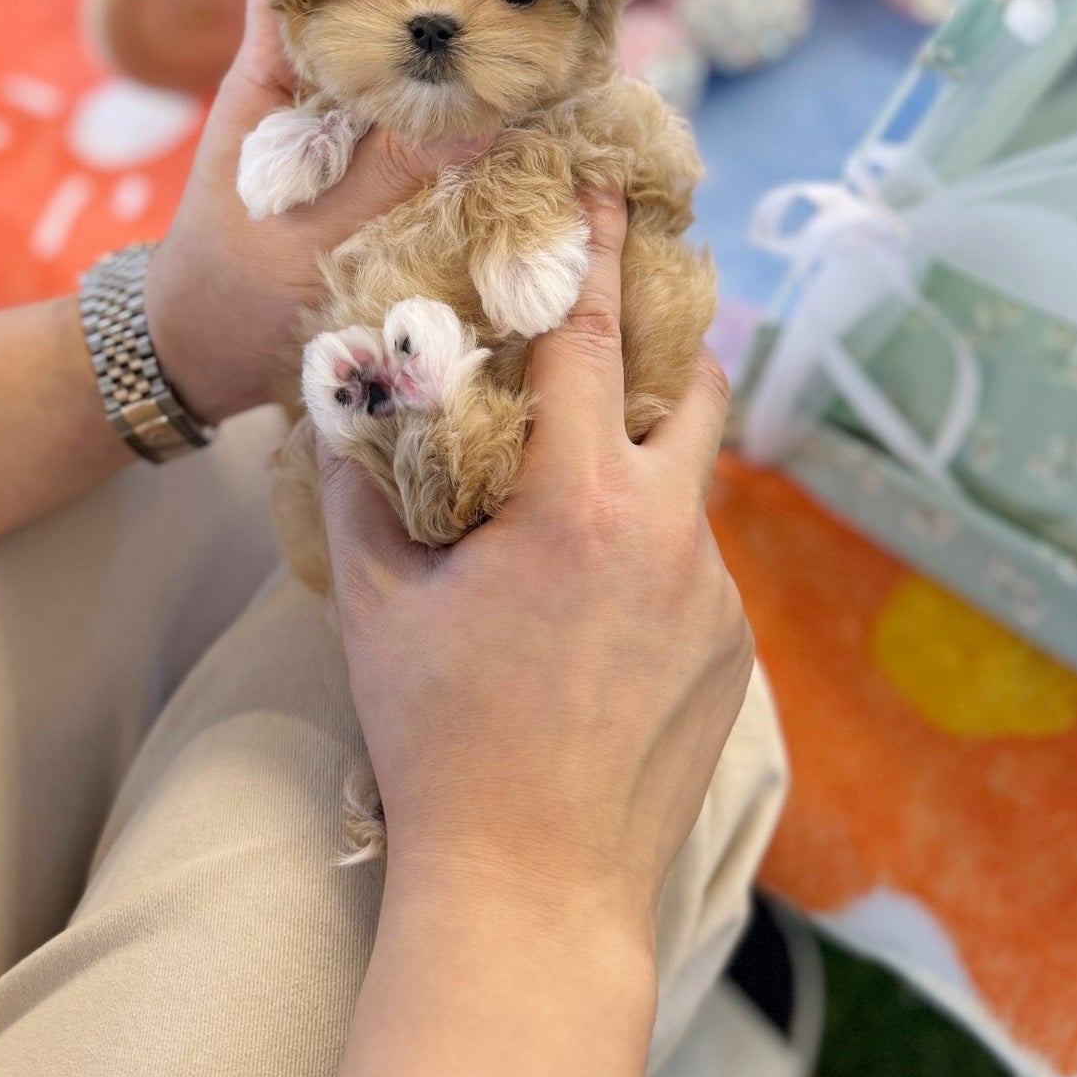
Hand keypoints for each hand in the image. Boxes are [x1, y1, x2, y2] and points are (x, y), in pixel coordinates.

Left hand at [145, 0, 488, 425]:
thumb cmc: (229, 299)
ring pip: (407, 59)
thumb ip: (386, 180)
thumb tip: (481, 117)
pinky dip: (465, 107)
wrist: (201, 364)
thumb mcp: (306, 244)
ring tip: (537, 2)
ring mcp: (345, 126)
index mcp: (270, 78)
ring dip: (458, 41)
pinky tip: (522, 94)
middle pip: (374, 2)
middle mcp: (312, 86)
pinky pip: (424, 121)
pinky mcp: (375, 168)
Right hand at [318, 194, 752, 941]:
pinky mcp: (732, 651)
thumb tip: (343, 408)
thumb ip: (359, 488)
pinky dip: (651, 549)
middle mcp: (667, 534)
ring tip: (574, 493)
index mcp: (578, 503)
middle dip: (668, 337)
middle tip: (620, 327)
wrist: (535, 892)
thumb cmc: (439, 739)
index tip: (613, 184)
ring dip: (644, 459)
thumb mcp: (372, 603)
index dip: (598, 250)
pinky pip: (695, 563)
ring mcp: (713, 596)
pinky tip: (590, 607)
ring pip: (691, 482)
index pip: (592, 339)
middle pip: (695, 386)